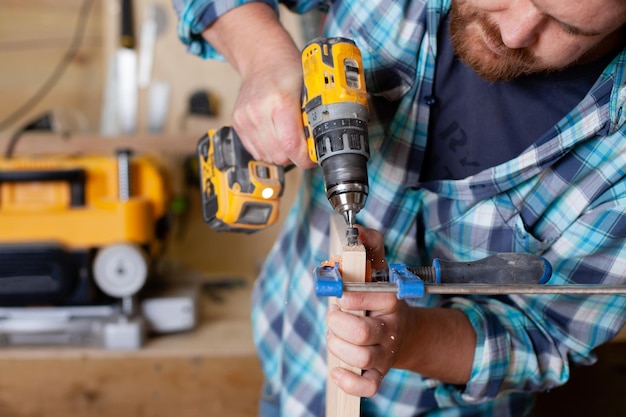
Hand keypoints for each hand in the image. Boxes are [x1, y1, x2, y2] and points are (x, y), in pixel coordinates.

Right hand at [233, 50, 313, 166]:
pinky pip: (256, 151)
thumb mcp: (309, 90)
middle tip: (303, 145)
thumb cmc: (288, 72)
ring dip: (281, 153)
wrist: (262, 60)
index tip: (312, 157)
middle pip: (280, 155)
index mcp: (280, 102)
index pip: (291, 145)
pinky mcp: (237, 124)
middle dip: (295, 155)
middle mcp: (258, 112)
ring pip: (268, 156)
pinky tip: (275, 136)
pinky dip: (269, 149)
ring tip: (289, 137)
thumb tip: (321, 145)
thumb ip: (314, 118)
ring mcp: (245, 119)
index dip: (305, 157)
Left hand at [325, 227, 476, 396]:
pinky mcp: (379, 373)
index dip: (354, 296)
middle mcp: (390, 329)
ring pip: (361, 358)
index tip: (341, 293)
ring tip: (334, 335)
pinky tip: (337, 370)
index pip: (379, 297)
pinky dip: (349, 381)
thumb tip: (358, 230)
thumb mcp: (379, 269)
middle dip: (339, 323)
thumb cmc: (382, 298)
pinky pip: (367, 386)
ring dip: (338, 346)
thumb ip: (370, 246)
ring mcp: (385, 353)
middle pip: (363, 333)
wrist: (404, 332)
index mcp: (391, 300)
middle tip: (334, 315)